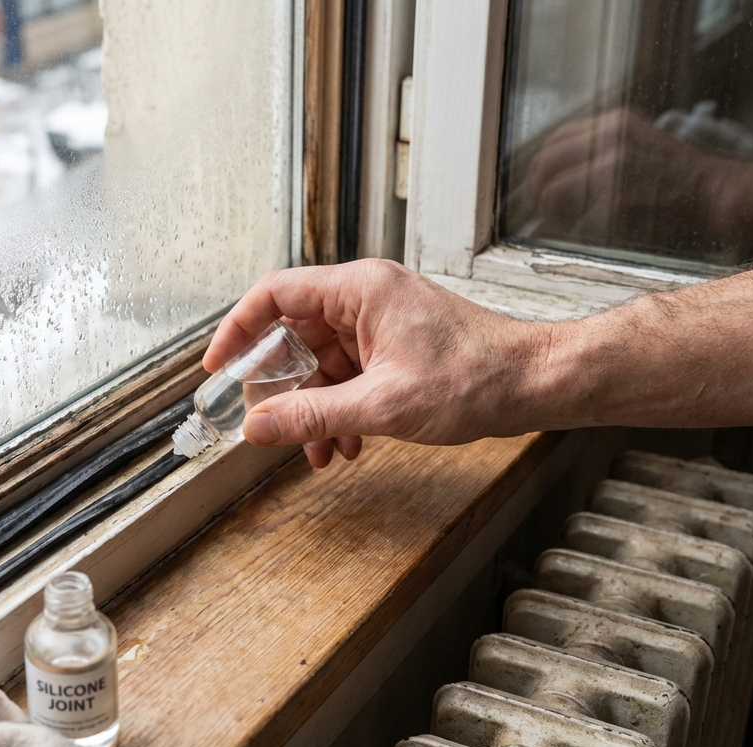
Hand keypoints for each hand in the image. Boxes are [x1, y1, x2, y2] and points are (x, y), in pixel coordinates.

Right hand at [203, 260, 550, 466]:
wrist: (534, 384)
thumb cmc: (476, 377)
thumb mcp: (382, 405)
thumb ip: (312, 416)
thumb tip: (258, 427)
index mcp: (359, 289)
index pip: (274, 294)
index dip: (238, 329)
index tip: (218, 366)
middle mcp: (366, 298)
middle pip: (294, 335)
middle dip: (283, 388)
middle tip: (271, 424)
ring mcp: (381, 322)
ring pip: (321, 363)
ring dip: (314, 409)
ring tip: (320, 451)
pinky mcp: (394, 347)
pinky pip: (348, 374)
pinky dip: (341, 409)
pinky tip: (349, 444)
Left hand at [525, 108, 744, 245]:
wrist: (723, 194)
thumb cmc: (682, 180)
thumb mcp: (640, 147)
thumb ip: (599, 155)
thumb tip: (551, 181)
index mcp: (615, 123)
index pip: (553, 141)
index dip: (543, 169)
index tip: (544, 188)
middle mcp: (610, 138)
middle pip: (544, 165)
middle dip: (539, 193)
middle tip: (548, 213)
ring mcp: (613, 167)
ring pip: (552, 194)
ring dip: (556, 215)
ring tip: (573, 225)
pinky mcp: (618, 199)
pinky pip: (577, 222)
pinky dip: (582, 232)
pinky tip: (601, 233)